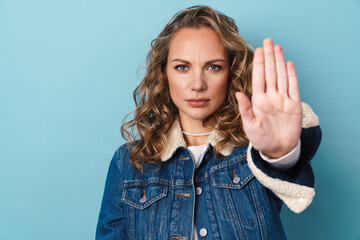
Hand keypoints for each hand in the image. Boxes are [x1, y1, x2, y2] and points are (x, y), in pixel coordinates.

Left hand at [236, 38, 301, 157]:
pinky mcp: (294, 105)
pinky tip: (289, 64)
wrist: (277, 149)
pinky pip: (293, 87)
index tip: (258, 50)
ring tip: (277, 47)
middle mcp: (270, 97)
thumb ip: (245, 109)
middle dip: (269, 56)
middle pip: (270, 72)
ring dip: (279, 62)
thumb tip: (238, 93)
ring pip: (281, 76)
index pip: (259, 78)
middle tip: (268, 40)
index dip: (259, 63)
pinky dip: (292, 75)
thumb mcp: (250, 125)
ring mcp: (283, 100)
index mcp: (258, 100)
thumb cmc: (261, 139)